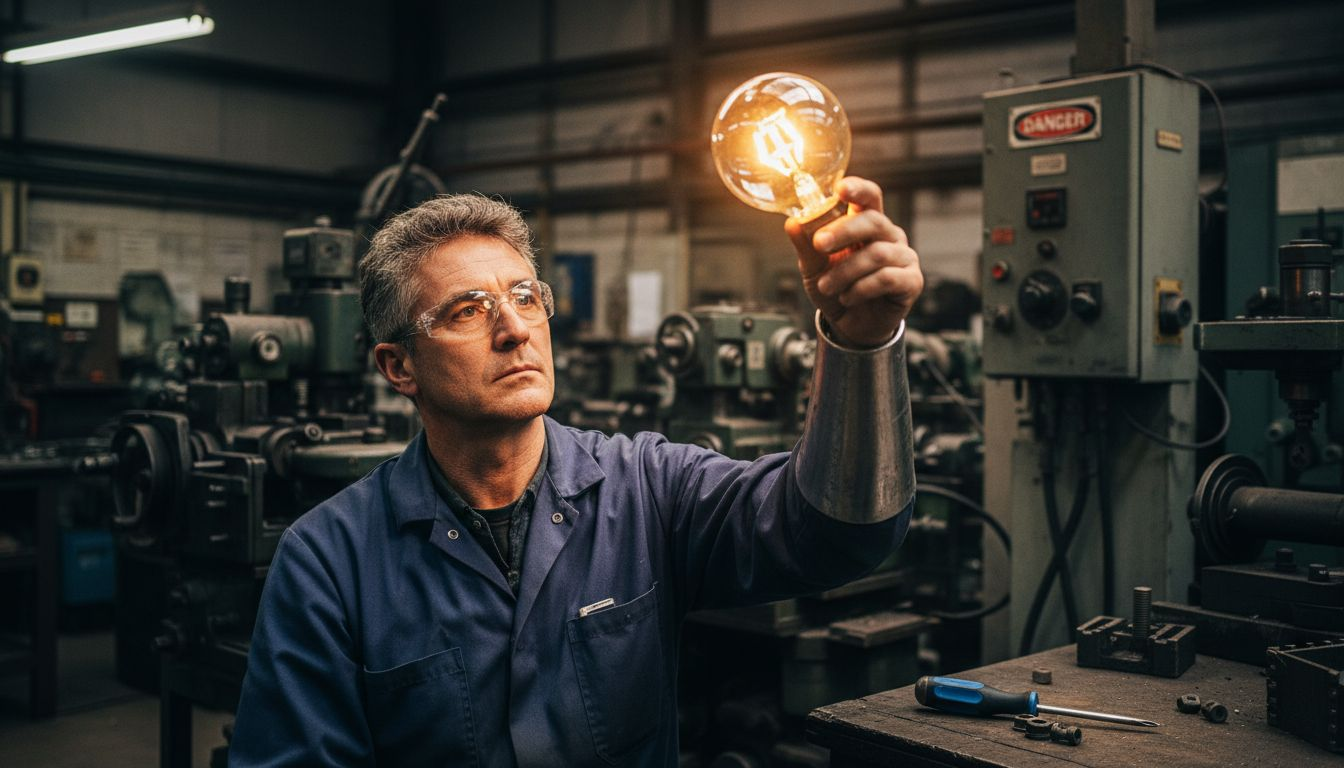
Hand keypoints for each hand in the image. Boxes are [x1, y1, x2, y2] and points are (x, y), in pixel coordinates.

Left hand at [786, 177, 922, 346]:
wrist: (850, 325)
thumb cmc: (836, 289)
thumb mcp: (813, 267)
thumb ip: (806, 245)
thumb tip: (792, 222)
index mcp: (867, 224)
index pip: (869, 197)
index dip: (858, 189)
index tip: (840, 189)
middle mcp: (889, 236)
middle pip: (873, 221)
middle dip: (843, 231)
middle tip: (820, 244)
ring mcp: (904, 257)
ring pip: (877, 253)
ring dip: (845, 272)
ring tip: (826, 287)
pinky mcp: (911, 281)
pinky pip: (887, 278)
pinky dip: (861, 288)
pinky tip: (848, 297)